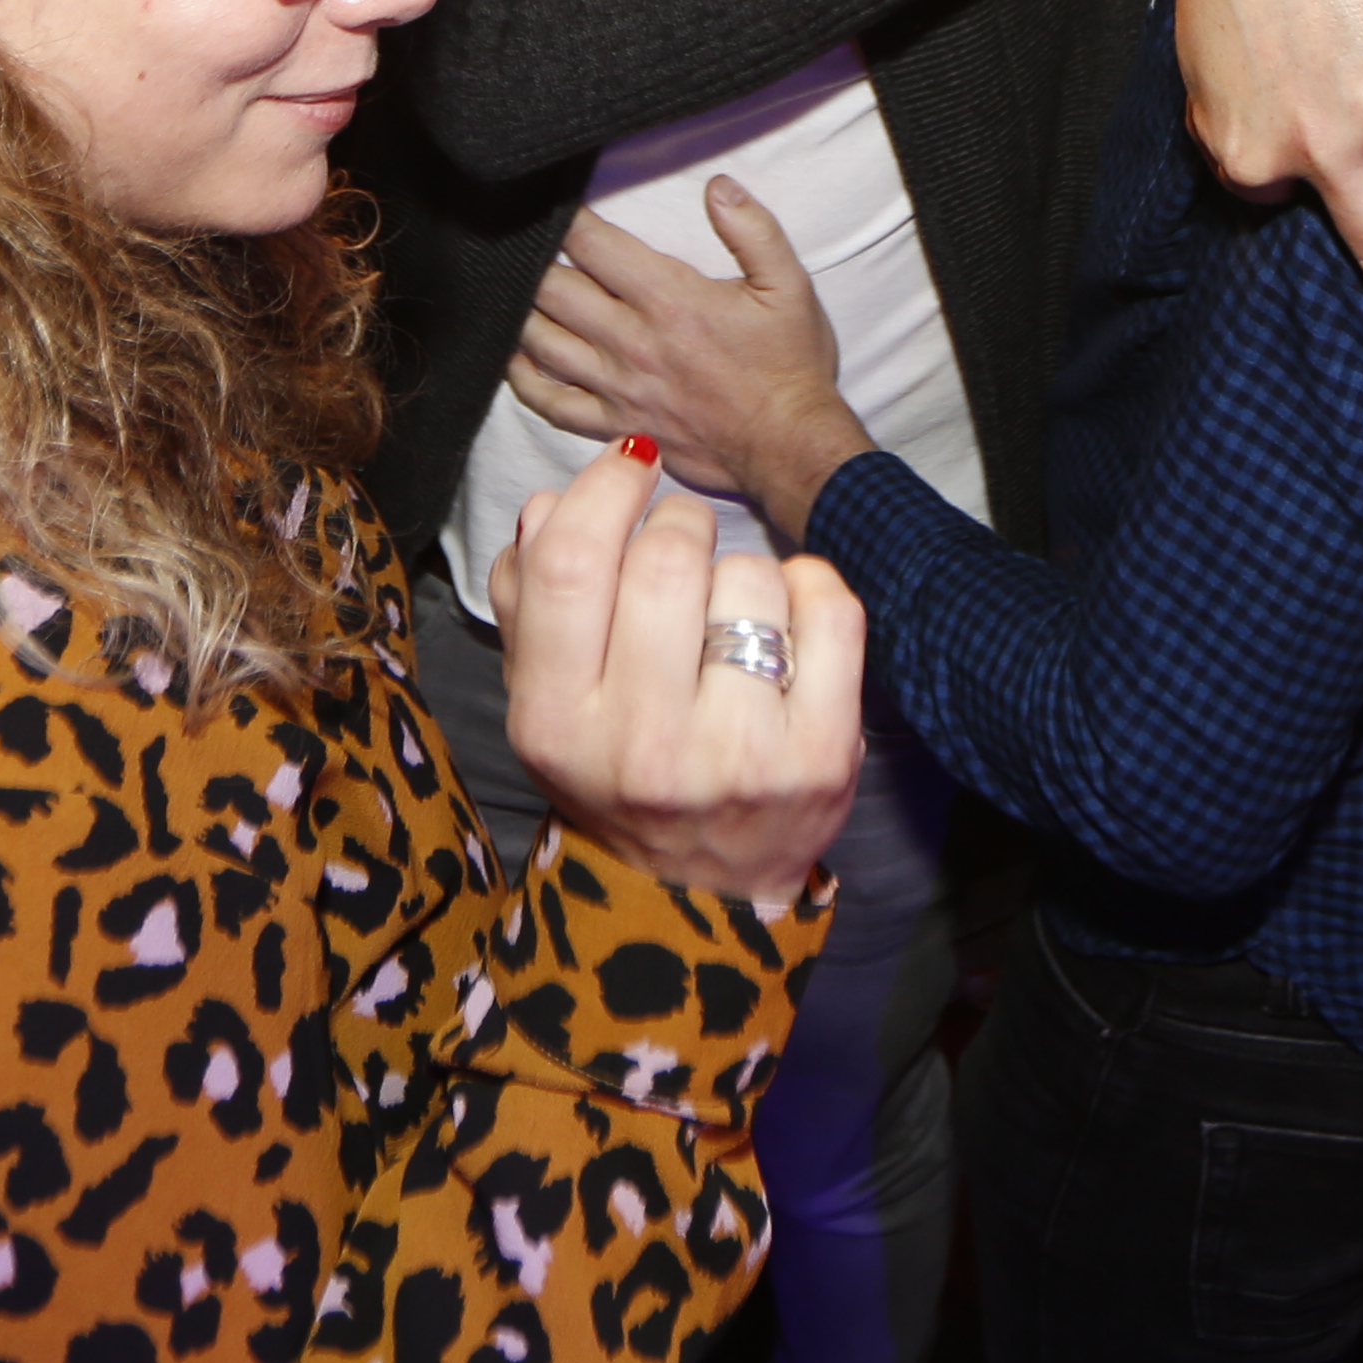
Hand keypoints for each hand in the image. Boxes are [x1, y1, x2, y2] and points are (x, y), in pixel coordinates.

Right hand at [487, 440, 862, 915]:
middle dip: (679, 526)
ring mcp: (741, 758)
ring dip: (741, 570)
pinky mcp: (823, 757)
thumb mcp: (543, 698)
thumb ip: (531, 596)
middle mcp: (645, 750)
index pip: (571, 565)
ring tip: (727, 616)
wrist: (700, 892)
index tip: (627, 470)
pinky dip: (810, 588)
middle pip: (667, 558)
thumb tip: (554, 504)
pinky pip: (830, 606)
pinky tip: (786, 623)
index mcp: (557, 726)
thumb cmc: (615, 768)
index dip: (603, 490)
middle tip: (682, 550)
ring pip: (751, 576)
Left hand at [508, 186, 873, 538]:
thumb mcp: (789, 286)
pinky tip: (514, 357)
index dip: (566, 219)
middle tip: (519, 242)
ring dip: (519, 313)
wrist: (789, 445)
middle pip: (553, 291)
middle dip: (531, 262)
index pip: (594, 246)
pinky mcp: (615, 424)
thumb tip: (718, 187)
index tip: (552, 202)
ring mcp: (618, 387)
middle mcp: (632, 341)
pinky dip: (524, 380)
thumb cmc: (790, 366)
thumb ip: (754, 230)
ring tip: (508, 290)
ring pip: (542, 343)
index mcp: (669, 299)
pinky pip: (552, 403)